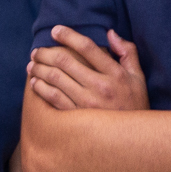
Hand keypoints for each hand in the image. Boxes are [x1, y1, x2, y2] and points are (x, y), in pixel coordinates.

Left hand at [28, 26, 148, 111]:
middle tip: (37, 51)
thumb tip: (110, 33)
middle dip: (46, 52)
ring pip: (55, 78)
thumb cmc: (135, 105)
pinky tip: (35, 83)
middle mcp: (100, 87)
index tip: (55, 30)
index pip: (87, 47)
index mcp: (115, 74)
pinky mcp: (76, 118)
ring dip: (39, 68)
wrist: (133, 140)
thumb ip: (127, 52)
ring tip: (32, 65)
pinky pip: (53, 98)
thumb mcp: (138, 78)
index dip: (68, 35)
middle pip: (65, 61)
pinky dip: (40, 88)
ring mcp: (87, 103)